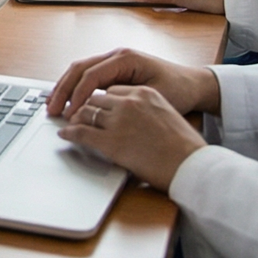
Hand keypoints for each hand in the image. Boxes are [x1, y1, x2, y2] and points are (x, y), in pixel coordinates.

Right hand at [48, 47, 218, 121]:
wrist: (194, 84)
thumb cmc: (178, 90)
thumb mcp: (154, 95)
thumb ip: (126, 99)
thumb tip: (100, 108)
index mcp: (125, 58)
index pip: (92, 75)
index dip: (78, 95)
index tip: (70, 113)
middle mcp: (115, 55)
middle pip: (79, 68)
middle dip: (63, 89)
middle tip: (52, 109)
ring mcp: (112, 61)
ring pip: (79, 70)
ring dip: (65, 88)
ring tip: (53, 105)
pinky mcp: (113, 70)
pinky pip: (87, 76)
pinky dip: (74, 88)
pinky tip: (67, 102)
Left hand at [56, 84, 209, 191]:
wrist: (192, 166)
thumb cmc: (186, 148)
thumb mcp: (167, 116)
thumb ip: (147, 112)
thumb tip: (134, 119)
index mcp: (144, 93)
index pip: (112, 91)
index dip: (100, 100)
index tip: (93, 105)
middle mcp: (129, 102)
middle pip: (96, 99)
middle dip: (83, 106)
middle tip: (72, 112)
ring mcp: (118, 121)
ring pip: (86, 112)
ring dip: (74, 117)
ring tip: (68, 122)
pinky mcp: (111, 141)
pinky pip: (82, 132)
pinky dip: (70, 132)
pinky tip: (65, 134)